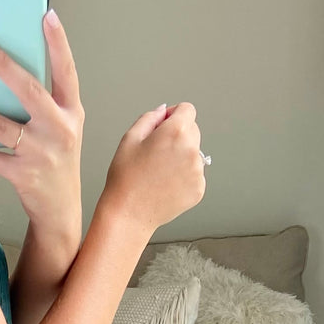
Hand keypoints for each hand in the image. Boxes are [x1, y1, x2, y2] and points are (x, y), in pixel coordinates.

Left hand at [0, 10, 83, 230]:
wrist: (60, 208)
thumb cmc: (57, 160)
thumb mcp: (62, 127)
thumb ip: (44, 102)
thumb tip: (6, 71)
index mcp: (72, 112)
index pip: (67, 71)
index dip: (58, 43)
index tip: (45, 16)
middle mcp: (60, 129)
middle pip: (29, 91)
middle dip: (3, 66)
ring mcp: (41, 153)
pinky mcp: (23, 175)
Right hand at [102, 100, 205, 231]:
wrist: (128, 213)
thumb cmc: (125, 178)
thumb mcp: (130, 138)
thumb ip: (150, 118)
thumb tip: (164, 112)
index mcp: (176, 132)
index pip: (188, 110)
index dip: (174, 115)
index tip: (163, 126)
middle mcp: (192, 149)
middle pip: (193, 130)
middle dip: (178, 135)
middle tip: (156, 153)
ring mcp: (198, 171)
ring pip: (194, 153)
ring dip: (181, 157)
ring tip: (158, 172)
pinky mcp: (198, 189)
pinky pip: (194, 174)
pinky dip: (183, 177)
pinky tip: (165, 185)